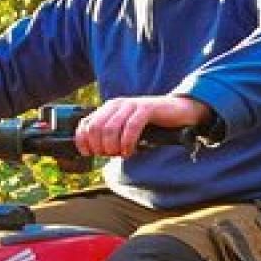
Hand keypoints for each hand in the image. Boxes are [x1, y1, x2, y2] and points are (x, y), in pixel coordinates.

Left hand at [75, 95, 210, 156]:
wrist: (177, 110)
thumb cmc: (150, 123)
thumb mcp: (125, 128)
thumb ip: (110, 135)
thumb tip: (93, 151)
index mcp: (108, 108)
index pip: (85, 124)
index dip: (83, 142)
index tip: (90, 155)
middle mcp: (116, 105)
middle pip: (96, 129)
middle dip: (100, 147)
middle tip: (110, 155)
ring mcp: (131, 105)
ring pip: (110, 129)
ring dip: (113, 147)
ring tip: (121, 154)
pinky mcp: (146, 108)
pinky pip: (131, 127)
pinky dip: (127, 143)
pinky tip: (130, 152)